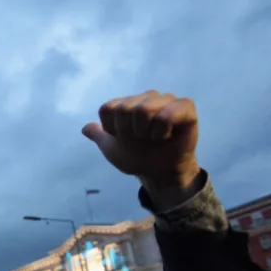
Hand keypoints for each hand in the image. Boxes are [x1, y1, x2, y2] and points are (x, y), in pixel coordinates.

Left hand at [82, 91, 200, 206]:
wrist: (159, 172)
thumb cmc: (138, 158)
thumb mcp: (112, 150)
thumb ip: (99, 136)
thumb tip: (85, 129)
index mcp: (127, 103)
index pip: (107, 109)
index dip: (112, 129)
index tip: (123, 139)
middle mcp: (145, 97)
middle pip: (124, 109)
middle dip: (129, 133)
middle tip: (142, 139)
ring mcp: (165, 99)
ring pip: (143, 110)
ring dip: (145, 132)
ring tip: (155, 137)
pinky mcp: (185, 106)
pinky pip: (166, 114)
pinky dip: (162, 131)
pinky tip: (167, 135)